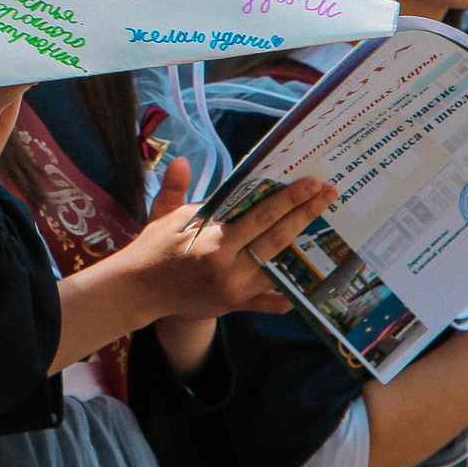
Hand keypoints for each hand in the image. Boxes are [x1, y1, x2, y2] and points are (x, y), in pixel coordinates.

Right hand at [102, 160, 333, 322]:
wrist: (140, 291)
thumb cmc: (154, 247)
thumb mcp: (163, 214)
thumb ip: (175, 188)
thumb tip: (180, 161)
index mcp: (213, 243)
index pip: (260, 217)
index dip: (289, 200)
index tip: (310, 184)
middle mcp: (228, 269)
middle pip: (277, 239)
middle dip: (305, 215)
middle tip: (327, 195)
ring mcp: (235, 291)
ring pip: (279, 266)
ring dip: (303, 246)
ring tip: (323, 226)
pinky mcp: (235, 306)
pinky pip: (270, 302)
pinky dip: (289, 293)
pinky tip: (310, 280)